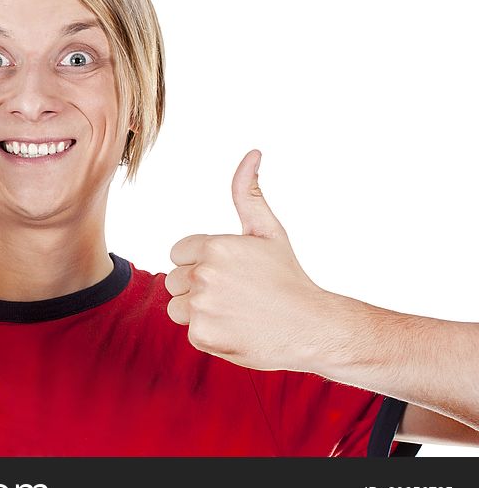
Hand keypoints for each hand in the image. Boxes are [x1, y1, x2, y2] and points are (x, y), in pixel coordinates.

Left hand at [165, 150, 333, 371]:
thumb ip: (248, 194)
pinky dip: (209, 333)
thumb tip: (252, 153)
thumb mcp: (269, 231)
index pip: (179, 252)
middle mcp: (204, 274)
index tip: (230, 272)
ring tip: (234, 312)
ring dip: (198, 311)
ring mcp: (201, 305)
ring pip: (177, 305)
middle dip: (197, 286)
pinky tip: (236, 330)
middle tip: (236, 294)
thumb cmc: (288, 278)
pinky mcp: (201, 334)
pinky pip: (189, 330)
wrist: (312, 328)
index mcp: (215, 246)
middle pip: (174, 279)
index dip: (200, 262)